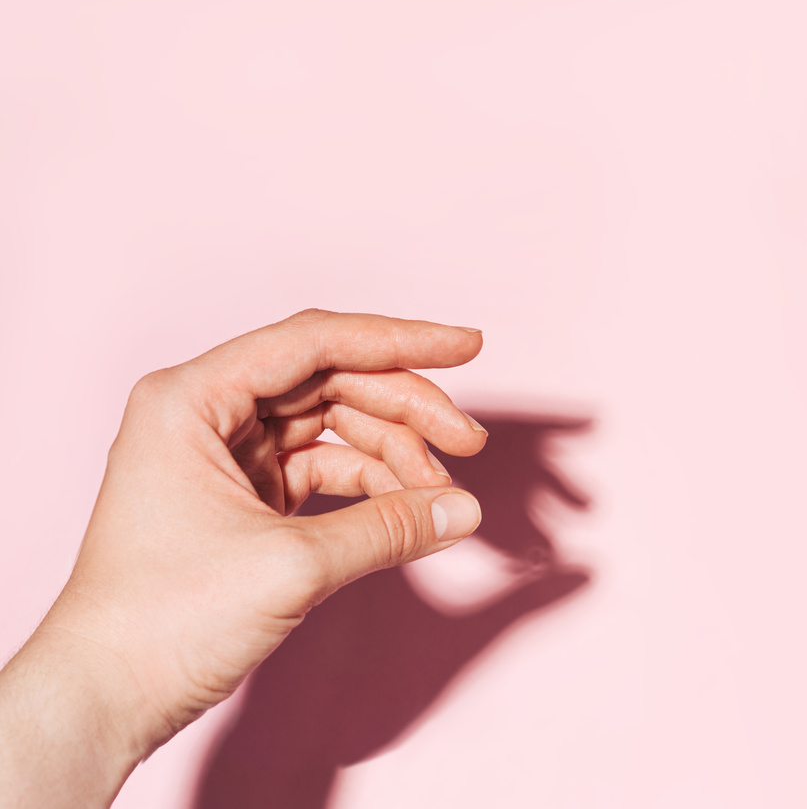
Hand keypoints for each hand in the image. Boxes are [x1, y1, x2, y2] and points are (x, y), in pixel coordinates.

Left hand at [0, 310, 488, 806]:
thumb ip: (387, 529)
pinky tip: (409, 513)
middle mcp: (206, 413)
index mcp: (192, 399)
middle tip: (469, 442)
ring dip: (394, 455)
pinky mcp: (243, 498)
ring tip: (442, 497)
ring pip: (333, 427)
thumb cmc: (162, 622)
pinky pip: (324, 471)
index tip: (467, 345)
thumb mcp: (290, 567)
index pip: (315, 344)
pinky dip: (371, 490)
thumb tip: (463, 510)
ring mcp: (224, 456)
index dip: (399, 341)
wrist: (106, 697)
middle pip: (331, 382)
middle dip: (406, 410)